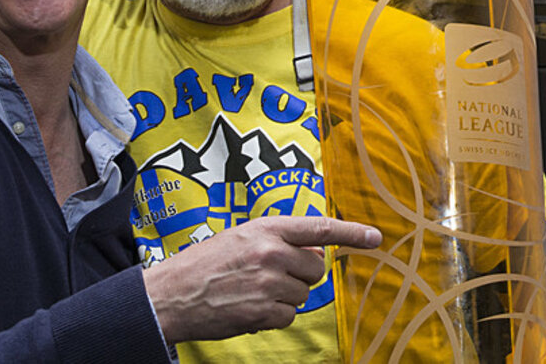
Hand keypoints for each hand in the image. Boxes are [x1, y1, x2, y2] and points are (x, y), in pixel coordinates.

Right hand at [143, 216, 380, 342]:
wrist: (171, 294)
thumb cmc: (203, 264)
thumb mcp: (239, 237)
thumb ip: (276, 240)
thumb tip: (314, 255)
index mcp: (265, 228)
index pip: (318, 228)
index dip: (350, 232)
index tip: (374, 237)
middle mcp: (270, 252)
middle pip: (315, 269)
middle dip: (300, 275)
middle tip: (269, 275)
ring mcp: (268, 284)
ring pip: (302, 295)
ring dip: (284, 297)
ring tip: (251, 290)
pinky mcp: (264, 312)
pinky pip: (289, 316)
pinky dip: (274, 316)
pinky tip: (249, 307)